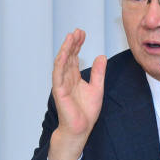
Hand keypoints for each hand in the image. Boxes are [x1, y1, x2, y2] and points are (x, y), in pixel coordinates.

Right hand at [48, 29, 106, 159]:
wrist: (81, 129)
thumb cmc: (86, 112)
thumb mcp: (97, 88)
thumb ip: (98, 72)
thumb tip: (101, 56)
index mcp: (74, 77)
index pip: (75, 57)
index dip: (78, 44)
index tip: (82, 33)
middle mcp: (66, 78)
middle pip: (68, 56)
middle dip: (72, 43)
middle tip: (78, 31)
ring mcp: (61, 83)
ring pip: (62, 62)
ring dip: (66, 49)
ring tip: (71, 37)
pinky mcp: (59, 90)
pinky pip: (58, 74)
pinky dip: (61, 63)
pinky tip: (65, 52)